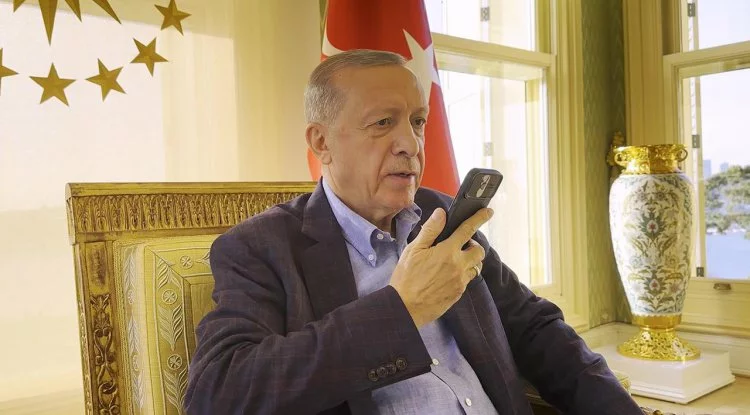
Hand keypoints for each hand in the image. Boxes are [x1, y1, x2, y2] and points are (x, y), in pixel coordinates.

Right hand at [389, 207, 492, 327]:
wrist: (405, 308)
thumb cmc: (406, 278)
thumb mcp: (413, 250)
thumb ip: (430, 230)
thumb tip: (441, 213)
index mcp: (447, 252)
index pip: (468, 230)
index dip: (479, 218)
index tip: (488, 212)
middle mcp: (458, 266)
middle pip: (479, 251)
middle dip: (473, 245)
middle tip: (459, 246)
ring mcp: (460, 281)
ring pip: (475, 267)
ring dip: (469, 260)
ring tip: (453, 261)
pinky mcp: (458, 293)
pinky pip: (467, 280)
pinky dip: (462, 274)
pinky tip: (447, 275)